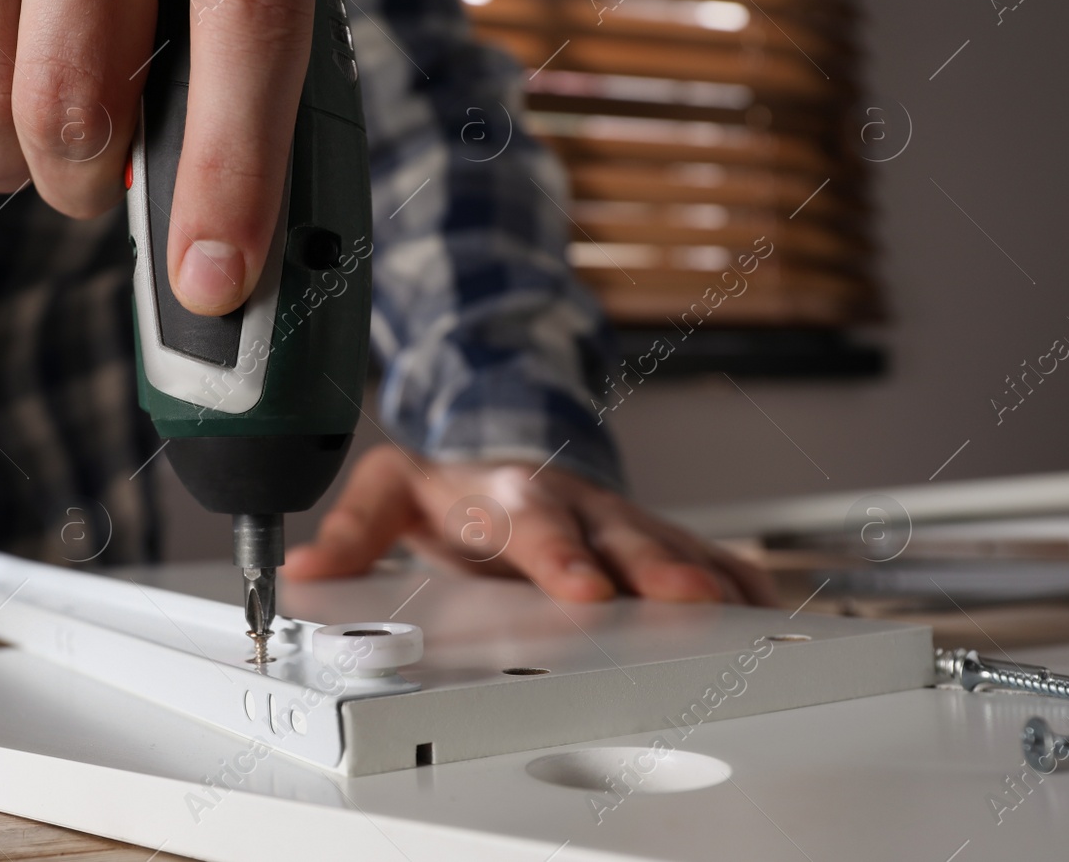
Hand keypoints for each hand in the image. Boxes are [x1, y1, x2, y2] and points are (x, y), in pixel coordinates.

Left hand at [284, 445, 776, 604]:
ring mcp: (616, 520)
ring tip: (739, 612)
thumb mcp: (391, 493)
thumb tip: (305, 566)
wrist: (499, 457)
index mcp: (508, 495)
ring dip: (704, 578)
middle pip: (617, 534)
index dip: (559, 557)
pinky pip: (701, 556)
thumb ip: (354, 529)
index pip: (533, 525)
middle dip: (650, 567)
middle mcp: (572, 504)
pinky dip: (735, 581)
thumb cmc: (453, 488)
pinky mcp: (648, 538)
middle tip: (681, 599)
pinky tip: (763, 611)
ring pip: (668, 544)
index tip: (580, 590)